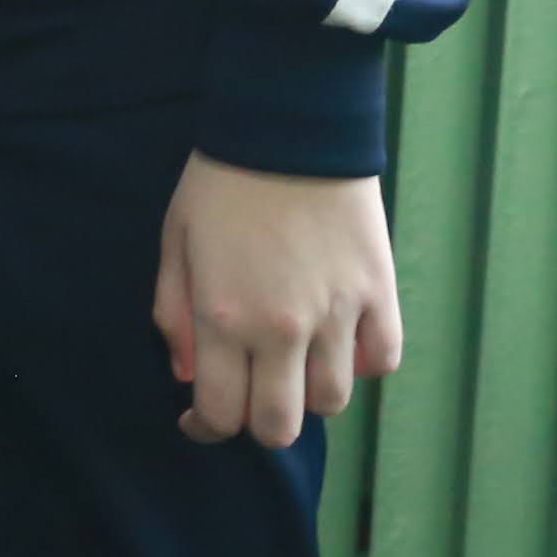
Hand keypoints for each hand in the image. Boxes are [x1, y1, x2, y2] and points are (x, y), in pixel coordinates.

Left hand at [153, 153, 400, 446]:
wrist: (290, 128)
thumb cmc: (221, 182)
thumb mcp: (175, 242)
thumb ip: (174, 314)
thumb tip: (188, 375)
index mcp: (225, 317)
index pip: (221, 414)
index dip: (206, 429)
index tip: (198, 420)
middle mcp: (283, 329)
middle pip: (280, 426)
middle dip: (258, 423)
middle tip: (249, 395)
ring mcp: (338, 315)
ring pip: (332, 401)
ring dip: (308, 393)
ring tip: (293, 362)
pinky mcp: (379, 294)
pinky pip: (382, 361)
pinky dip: (361, 363)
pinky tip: (339, 342)